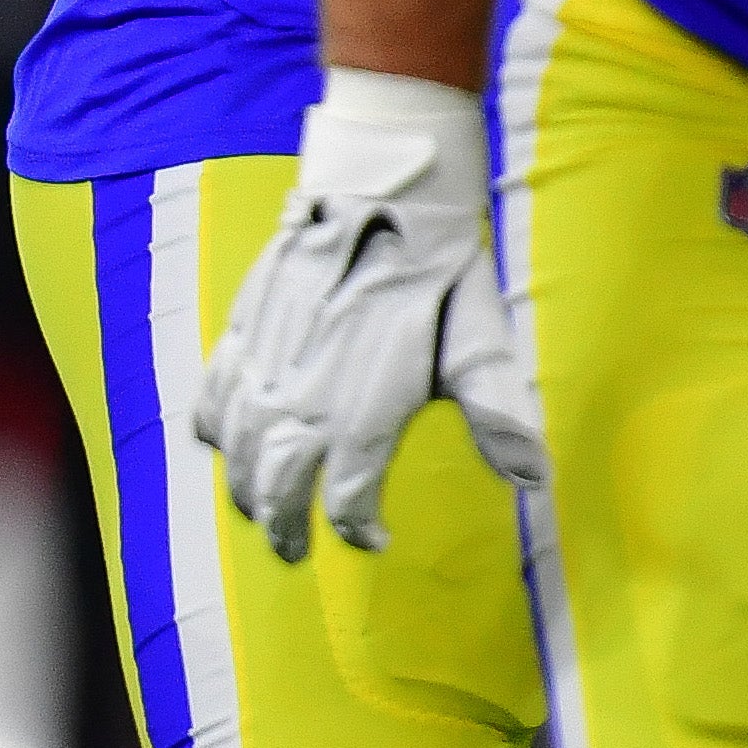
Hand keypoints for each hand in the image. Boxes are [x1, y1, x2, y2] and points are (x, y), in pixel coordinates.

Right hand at [195, 69, 549, 560]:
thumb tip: (537, 478)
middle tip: (293, 549)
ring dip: (244, 492)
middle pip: (275, 492)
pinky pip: (210, 405)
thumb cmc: (438, 274)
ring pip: (236, 457)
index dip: (357, 529)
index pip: (344, 502)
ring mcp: (264, 374)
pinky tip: (225, 442)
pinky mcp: (240, 341)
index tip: (373, 536)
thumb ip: (500, 414)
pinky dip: (213, 435)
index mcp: (361, 416)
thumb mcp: (479, 344)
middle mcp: (303, 406)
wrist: (380, 199)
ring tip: (258, 508)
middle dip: (283, 529)